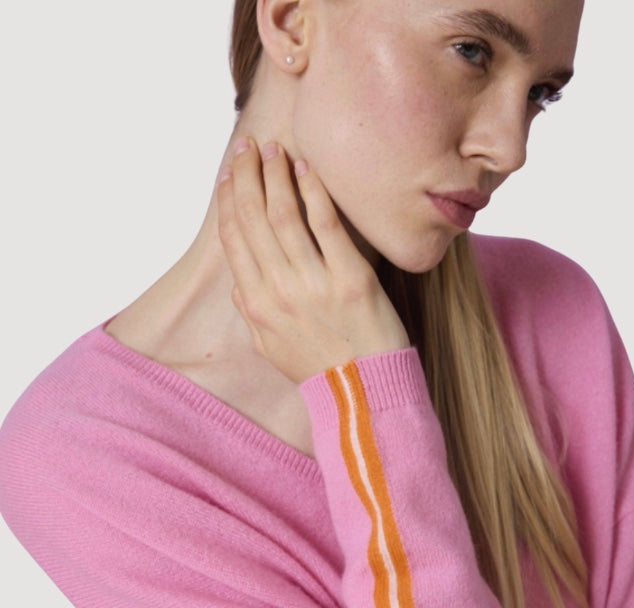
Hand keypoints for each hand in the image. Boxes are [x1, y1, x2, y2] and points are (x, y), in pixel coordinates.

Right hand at [217, 137, 409, 383]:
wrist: (363, 392)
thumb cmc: (319, 370)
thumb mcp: (271, 348)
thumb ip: (252, 312)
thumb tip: (241, 282)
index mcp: (257, 306)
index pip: (234, 239)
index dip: (228, 201)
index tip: (228, 175)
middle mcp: (279, 291)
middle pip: (254, 219)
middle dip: (246, 176)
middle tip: (247, 147)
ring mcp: (314, 284)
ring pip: (285, 215)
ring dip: (275, 175)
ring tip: (273, 150)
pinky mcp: (351, 278)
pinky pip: (326, 224)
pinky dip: (313, 192)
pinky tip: (306, 169)